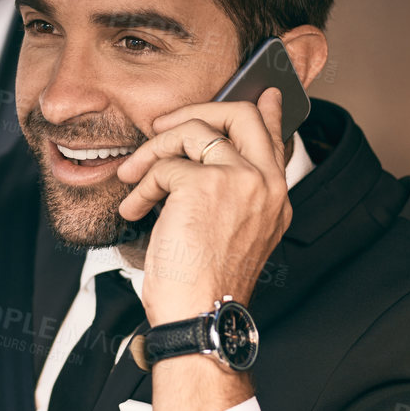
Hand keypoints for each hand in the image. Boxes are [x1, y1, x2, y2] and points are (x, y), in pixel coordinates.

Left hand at [115, 87, 287, 410]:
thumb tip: (203, 161)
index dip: (267, 112)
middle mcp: (266, 184)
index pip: (276, 139)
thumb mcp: (228, 233)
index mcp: (275, 198)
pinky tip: (134, 207)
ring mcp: (241, 180)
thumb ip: (228, 194)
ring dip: (153, 151)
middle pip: (241, 114)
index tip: (264, 94)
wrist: (200, 315)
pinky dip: (142, 184)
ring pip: (194, 132)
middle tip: (165, 126)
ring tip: (133, 177)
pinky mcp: (207, 185)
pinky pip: (165, 165)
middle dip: (198, 110)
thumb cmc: (204, 285)